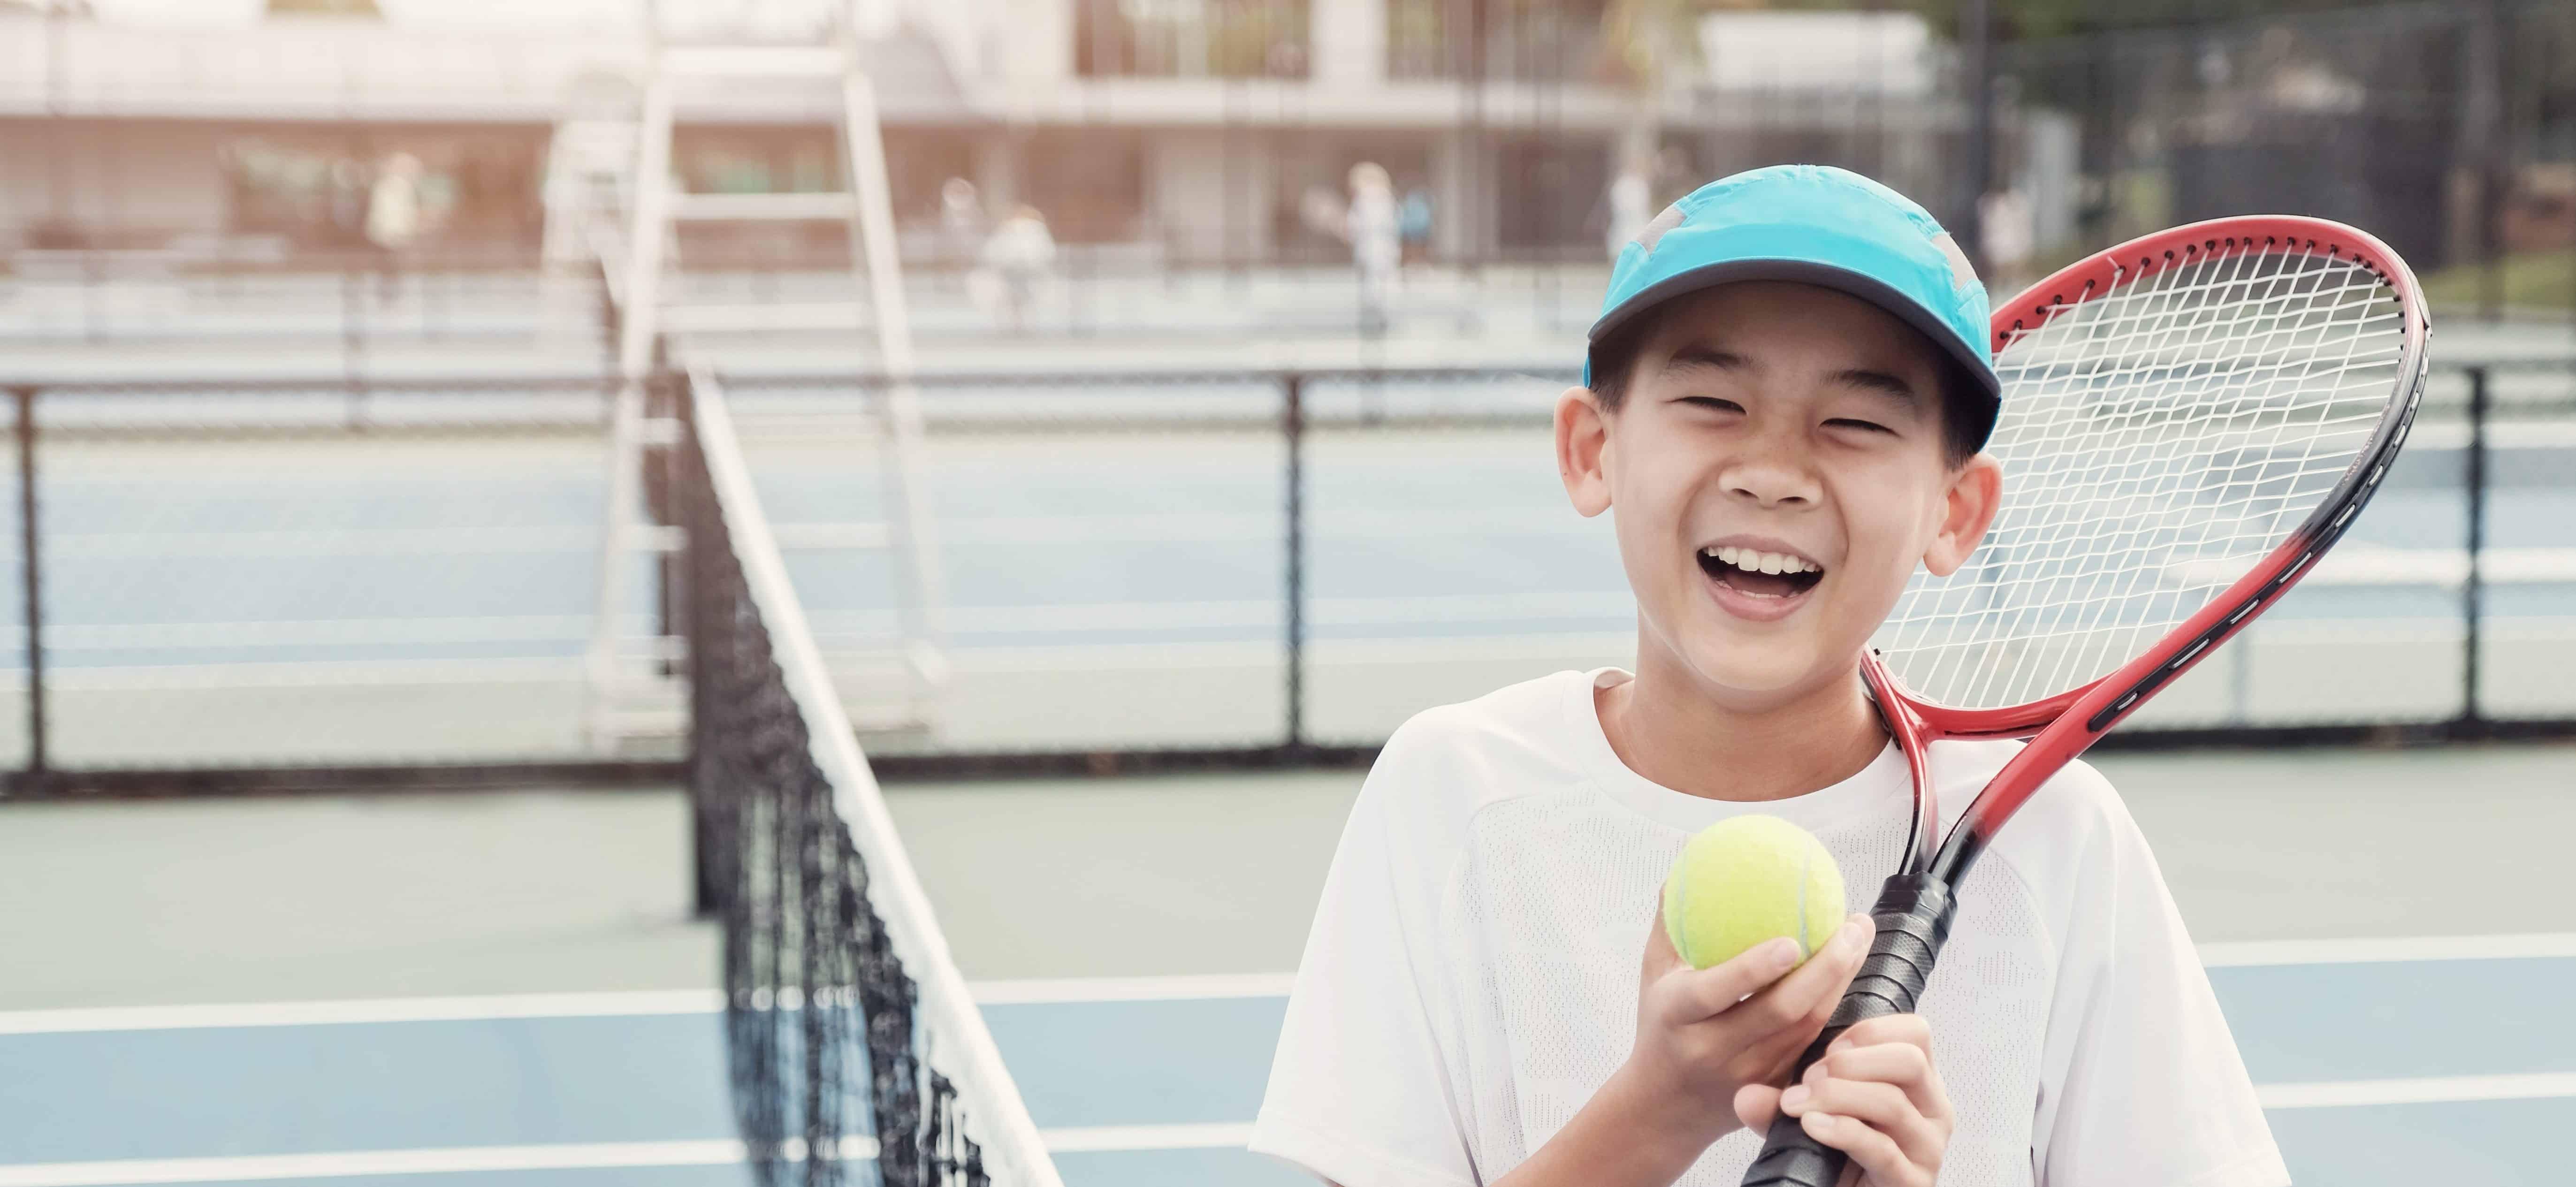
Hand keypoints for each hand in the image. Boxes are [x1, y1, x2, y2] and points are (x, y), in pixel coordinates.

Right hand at [1616, 910, 1873, 1145]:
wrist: (1665, 1106)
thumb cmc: (1660, 1026)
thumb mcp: (1652, 977)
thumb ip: (1668, 927)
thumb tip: (1680, 871)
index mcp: (1678, 1017)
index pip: (1715, 994)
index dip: (1753, 970)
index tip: (1791, 940)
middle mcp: (1713, 1049)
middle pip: (1781, 1012)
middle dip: (1827, 968)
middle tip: (1853, 924)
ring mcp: (1749, 1074)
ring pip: (1807, 1028)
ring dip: (1841, 981)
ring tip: (1859, 936)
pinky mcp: (1776, 1086)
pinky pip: (1814, 1042)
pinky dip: (1835, 1004)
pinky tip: (1850, 969)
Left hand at [1731, 1014, 1953, 1186]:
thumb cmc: (1833, 1153)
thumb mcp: (1805, 1114)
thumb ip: (1777, 1100)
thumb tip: (1746, 1095)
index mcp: (1917, 1082)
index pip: (1915, 1033)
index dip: (1869, 1030)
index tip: (1828, 1048)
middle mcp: (1932, 1110)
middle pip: (1909, 1061)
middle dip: (1849, 1063)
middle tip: (1808, 1079)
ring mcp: (1927, 1149)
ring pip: (1893, 1102)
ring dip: (1837, 1095)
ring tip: (1799, 1104)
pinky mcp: (1912, 1182)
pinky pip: (1881, 1149)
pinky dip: (1842, 1131)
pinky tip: (1813, 1126)